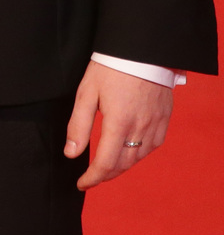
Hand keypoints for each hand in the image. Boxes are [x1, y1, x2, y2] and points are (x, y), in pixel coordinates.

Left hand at [65, 59, 174, 188]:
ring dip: (121, 167)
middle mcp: (140, 128)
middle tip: (90, 178)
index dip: (92, 178)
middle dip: (105, 175)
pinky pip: (152, 146)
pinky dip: (137, 154)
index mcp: (118, 123)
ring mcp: (155, 125)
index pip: (106, 163)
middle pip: (123, 164)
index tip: (81, 183)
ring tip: (105, 168)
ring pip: (138, 157)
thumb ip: (78, 125)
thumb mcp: (86, 93)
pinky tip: (127, 152)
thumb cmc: (110, 68)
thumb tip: (71, 154)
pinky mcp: (164, 120)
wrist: (142, 52)